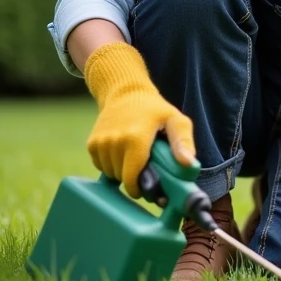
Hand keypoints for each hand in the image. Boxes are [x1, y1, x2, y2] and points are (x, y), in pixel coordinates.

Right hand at [83, 42, 195, 197]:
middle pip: (121, 178)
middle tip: (145, 168)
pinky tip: (121, 153)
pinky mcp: (91, 143)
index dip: (139, 188)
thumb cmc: (155, 109)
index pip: (131, 179)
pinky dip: (110, 164)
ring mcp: (100, 142)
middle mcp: (114, 142)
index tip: (148, 188)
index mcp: (135, 139)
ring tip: (133, 158)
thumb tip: (188, 164)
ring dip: (121, 172)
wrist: (125, 92)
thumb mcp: (175, 121)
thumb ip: (183, 142)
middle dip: (133, 179)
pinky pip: (100, 165)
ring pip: (110, 173)